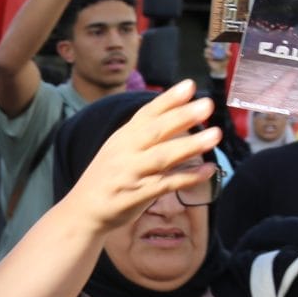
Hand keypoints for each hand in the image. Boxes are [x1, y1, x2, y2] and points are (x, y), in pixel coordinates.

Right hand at [58, 80, 220, 233]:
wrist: (82, 211)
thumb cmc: (107, 179)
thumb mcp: (118, 151)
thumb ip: (144, 136)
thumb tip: (180, 118)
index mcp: (122, 138)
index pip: (146, 113)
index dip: (168, 99)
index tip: (189, 85)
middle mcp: (125, 152)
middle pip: (155, 131)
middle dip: (182, 117)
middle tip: (207, 105)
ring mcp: (130, 173)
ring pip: (162, 156)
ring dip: (190, 145)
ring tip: (215, 135)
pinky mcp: (136, 195)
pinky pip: (166, 184)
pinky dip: (188, 177)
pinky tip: (208, 170)